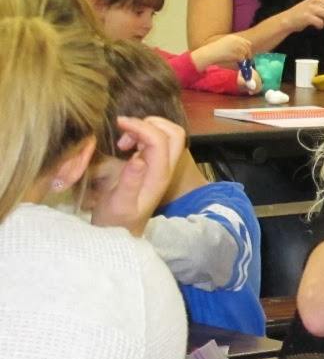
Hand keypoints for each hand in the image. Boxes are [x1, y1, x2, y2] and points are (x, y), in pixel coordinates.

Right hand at [89, 116, 187, 235]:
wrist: (120, 234)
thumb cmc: (114, 222)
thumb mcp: (117, 205)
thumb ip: (129, 183)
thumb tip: (138, 159)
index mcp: (158, 176)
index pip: (160, 140)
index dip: (141, 127)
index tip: (118, 124)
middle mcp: (165, 169)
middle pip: (174, 133)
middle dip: (150, 124)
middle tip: (124, 133)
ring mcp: (162, 167)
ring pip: (168, 135)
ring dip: (146, 129)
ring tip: (123, 143)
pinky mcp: (154, 167)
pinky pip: (158, 142)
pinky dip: (143, 136)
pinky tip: (126, 147)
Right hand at [191, 33, 252, 69]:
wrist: (210, 53)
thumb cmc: (216, 49)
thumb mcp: (226, 42)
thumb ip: (235, 44)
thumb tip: (245, 50)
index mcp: (235, 37)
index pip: (247, 43)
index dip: (247, 48)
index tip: (245, 53)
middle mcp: (238, 41)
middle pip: (248, 49)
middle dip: (247, 54)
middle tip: (244, 59)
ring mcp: (239, 48)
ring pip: (246, 54)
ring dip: (242, 58)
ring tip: (233, 58)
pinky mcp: (238, 54)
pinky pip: (242, 59)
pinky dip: (239, 61)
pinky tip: (231, 60)